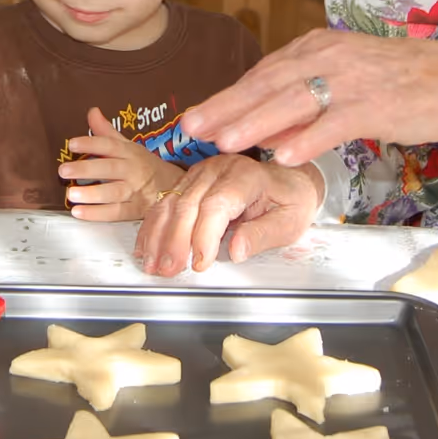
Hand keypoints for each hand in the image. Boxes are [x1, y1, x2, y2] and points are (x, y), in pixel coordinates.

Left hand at [59, 107, 183, 222]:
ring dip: (91, 194)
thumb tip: (92, 111)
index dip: (91, 144)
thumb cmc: (145, 166)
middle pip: (110, 169)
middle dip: (86, 170)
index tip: (72, 144)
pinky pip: (116, 213)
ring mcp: (135, 192)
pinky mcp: (135, 211)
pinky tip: (79, 212)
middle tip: (63, 170)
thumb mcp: (129, 147)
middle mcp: (133, 171)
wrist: (176, 188)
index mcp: (131, 153)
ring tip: (71, 194)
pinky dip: (97, 214)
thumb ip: (107, 131)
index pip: (110, 145)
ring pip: (113, 193)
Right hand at [132, 155, 324, 276]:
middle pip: (188, 203)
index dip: (204, 235)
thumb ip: (262, 236)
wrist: (289, 181)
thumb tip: (237, 251)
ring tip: (153, 263)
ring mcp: (202, 172)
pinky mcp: (190, 181)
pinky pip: (166, 201)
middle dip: (175, 240)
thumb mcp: (289, 222)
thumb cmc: (291, 201)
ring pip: (171, 202)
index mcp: (247, 176)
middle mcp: (220, 168)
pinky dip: (153, 226)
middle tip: (169, 269)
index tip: (200, 262)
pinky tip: (146, 246)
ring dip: (158, 235)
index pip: (217, 204)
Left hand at [182, 29, 437, 165]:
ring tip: (225, 141)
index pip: (263, 73)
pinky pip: (334, 122)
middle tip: (192, 127)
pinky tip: (283, 155)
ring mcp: (352, 79)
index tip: (197, 116)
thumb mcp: (343, 82)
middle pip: (268, 83)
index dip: (228, 96)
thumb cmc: (399, 84)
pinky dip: (307, 138)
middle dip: (227, 107)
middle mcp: (329, 56)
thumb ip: (303, 105)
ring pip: (293, 100)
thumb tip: (263, 134)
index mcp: (317, 47)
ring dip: (255, 121)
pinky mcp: (375, 104)